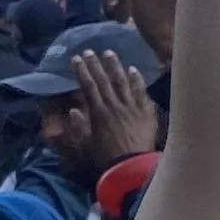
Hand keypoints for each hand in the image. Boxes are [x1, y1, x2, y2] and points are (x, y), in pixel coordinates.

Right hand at [71, 50, 161, 176]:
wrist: (132, 169)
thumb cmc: (106, 160)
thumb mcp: (86, 146)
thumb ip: (79, 127)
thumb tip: (73, 111)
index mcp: (99, 113)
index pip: (88, 87)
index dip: (82, 71)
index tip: (76, 58)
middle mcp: (115, 106)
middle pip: (104, 81)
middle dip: (96, 64)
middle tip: (90, 51)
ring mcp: (132, 108)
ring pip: (123, 82)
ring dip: (116, 66)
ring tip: (110, 53)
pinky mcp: (146, 113)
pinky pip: (141, 93)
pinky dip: (137, 80)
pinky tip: (134, 70)